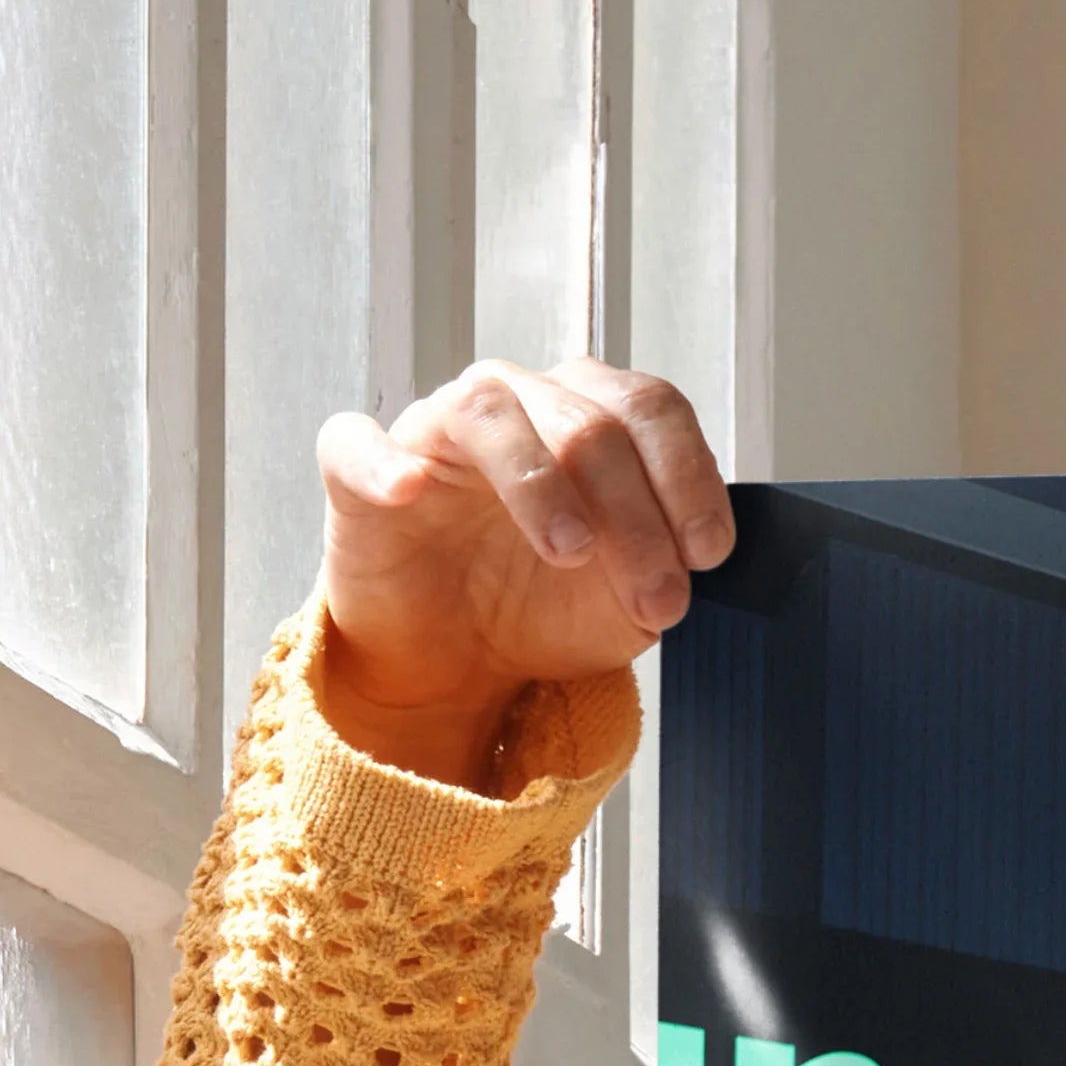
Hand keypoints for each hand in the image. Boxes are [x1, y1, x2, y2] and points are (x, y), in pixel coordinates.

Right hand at [313, 360, 732, 788]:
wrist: (458, 661)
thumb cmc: (543, 608)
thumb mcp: (627, 601)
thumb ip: (664, 568)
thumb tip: (691, 557)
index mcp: (590, 417)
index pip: (650, 409)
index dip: (688, 476)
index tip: (709, 554)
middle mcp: (518, 403)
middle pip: (588, 421)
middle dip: (635, 516)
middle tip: (656, 598)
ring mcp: (437, 430)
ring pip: (490, 412)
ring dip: (540, 483)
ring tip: (570, 552)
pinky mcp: (359, 470)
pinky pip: (357, 443)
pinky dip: (383, 462)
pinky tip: (410, 491)